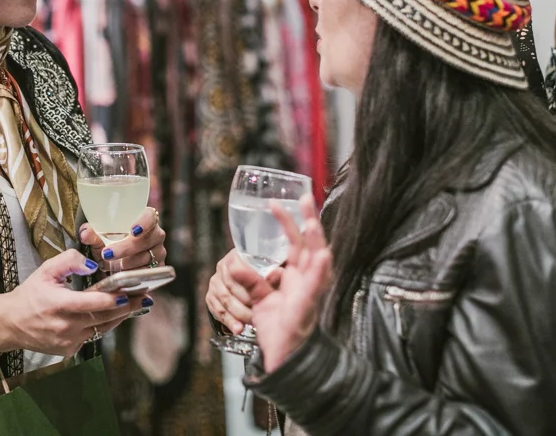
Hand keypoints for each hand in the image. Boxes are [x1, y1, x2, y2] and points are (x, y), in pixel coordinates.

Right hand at [0, 249, 147, 356]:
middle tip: (144, 298)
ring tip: (136, 305)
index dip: (114, 298)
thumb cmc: (29, 294)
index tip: (131, 292)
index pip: (92, 303)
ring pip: (102, 329)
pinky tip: (112, 315)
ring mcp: (69, 341)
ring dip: (119, 317)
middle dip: (126, 307)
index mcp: (59, 304)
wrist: (10, 324)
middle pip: (103, 317)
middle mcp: (65, 326)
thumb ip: (69, 261)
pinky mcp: (69, 350)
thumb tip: (92, 265)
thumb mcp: (45, 270)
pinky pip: (92, 337)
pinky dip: (103, 325)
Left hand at [79, 207, 166, 273]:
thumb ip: (92, 234)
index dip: (144, 223)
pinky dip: (135, 274)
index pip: (151, 216)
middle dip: (127, 248)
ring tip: (112, 266)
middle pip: (148, 239)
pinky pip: (149, 273)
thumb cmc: (110, 242)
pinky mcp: (158, 268)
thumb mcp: (100, 237)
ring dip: (129, 263)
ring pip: (148, 258)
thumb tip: (85, 233)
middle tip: (108, 254)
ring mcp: (158, 252)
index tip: (132, 231)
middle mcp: (155, 235)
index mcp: (145, 219)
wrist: (115, 260)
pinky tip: (123, 275)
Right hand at [205, 249, 281, 334]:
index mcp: (238, 256)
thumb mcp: (276, 277)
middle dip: (247, 301)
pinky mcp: (211, 297)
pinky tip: (238, 327)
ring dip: (239, 313)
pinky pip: (217, 310)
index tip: (261, 293)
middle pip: (231, 285)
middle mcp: (223, 267)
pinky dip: (229, 321)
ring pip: (224, 299)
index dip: (249, 280)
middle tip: (262, 310)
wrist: (260, 298)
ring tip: (252, 321)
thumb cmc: (269, 283)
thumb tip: (278, 272)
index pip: (237, 266)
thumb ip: (277, 276)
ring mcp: (215, 282)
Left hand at [251, 194, 332, 372]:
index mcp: (296, 278)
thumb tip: (233, 263)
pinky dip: (318, 272)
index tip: (280, 203)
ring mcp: (309, 294)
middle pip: (311, 246)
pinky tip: (322, 256)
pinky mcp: (306, 308)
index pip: (297, 244)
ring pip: (319, 263)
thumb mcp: (259, 299)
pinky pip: (315, 289)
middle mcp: (306, 282)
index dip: (290, 224)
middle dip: (309, 222)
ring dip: (316, 242)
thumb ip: (250, 280)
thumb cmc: (277, 328)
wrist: (282, 358)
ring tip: (311, 222)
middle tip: (303, 198)